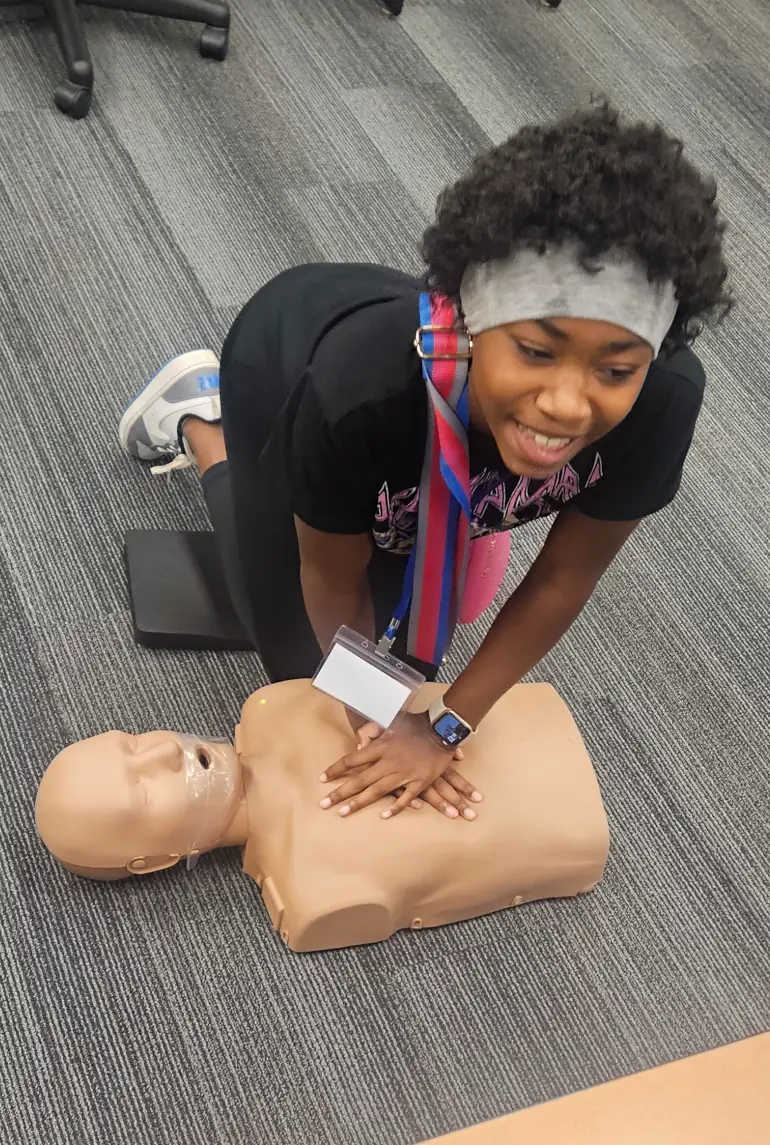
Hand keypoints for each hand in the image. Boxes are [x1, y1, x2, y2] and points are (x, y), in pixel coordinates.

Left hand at [320, 712, 480, 819]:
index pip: (351, 760)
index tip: (323, 778)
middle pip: (360, 780)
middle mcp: (388, 762)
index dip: (336, 769)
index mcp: (380, 747)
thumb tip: (359, 741)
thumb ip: (373, 730)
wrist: (441, 727)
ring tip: (342, 813)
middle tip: (324, 804)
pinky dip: (395, 807)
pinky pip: (405, 797)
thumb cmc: (416, 723)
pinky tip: (383, 816)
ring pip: (377, 791)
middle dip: (340, 793)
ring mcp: (404, 773)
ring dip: (359, 803)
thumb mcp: (391, 720)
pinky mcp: (419, 781)